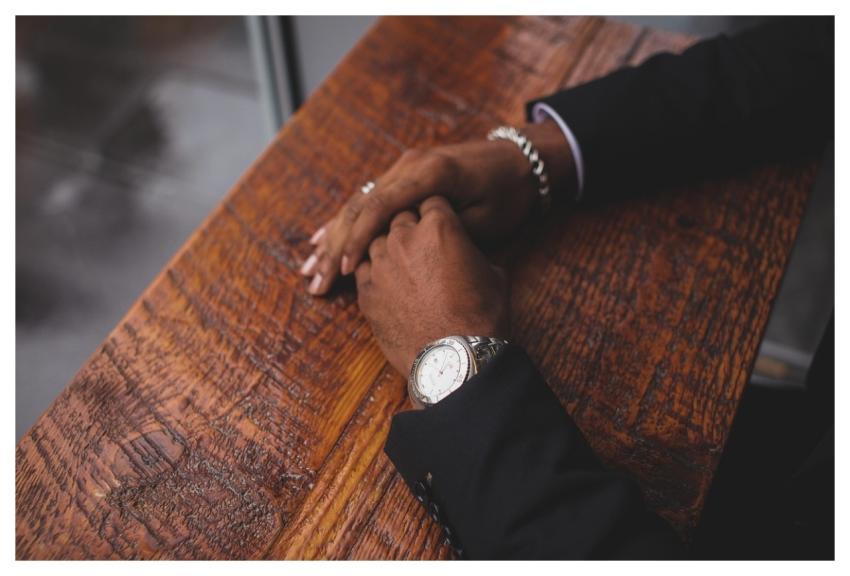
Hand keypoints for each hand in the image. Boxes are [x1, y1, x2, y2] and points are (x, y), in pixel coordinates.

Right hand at [301, 121, 574, 294]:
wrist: (518, 161)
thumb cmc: (508, 193)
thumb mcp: (486, 219)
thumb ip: (445, 233)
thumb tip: (409, 257)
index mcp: (429, 173)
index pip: (381, 206)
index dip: (360, 239)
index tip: (345, 269)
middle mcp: (409, 165)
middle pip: (360, 206)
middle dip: (335, 245)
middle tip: (316, 280)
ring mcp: (403, 168)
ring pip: (358, 204)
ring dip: (333, 238)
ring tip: (310, 269)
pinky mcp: (403, 177)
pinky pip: (367, 200)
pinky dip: (345, 224)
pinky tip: (322, 241)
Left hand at [354, 196, 509, 375]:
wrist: (454, 358)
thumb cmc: (481, 316)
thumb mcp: (494, 274)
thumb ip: (473, 253)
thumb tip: (467, 253)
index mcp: (439, 226)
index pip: (431, 201)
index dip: (436, 211)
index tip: (439, 222)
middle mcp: (404, 237)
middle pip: (399, 215)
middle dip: (410, 225)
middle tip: (421, 243)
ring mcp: (380, 264)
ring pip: (376, 239)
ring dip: (388, 247)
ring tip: (402, 263)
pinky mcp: (365, 291)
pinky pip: (362, 268)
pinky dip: (373, 271)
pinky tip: (386, 281)